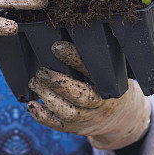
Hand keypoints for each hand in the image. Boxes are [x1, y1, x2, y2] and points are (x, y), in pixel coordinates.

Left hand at [27, 41, 150, 149]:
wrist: (122, 117)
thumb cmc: (108, 83)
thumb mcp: (109, 68)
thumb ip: (94, 54)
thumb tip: (70, 26)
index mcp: (108, 82)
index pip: (91, 68)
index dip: (73, 57)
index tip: (56, 47)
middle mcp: (100, 101)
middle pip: (80, 94)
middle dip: (57, 82)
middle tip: (41, 70)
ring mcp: (88, 117)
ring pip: (68, 112)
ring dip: (47, 96)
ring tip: (34, 82)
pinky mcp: (76, 128)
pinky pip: (58, 125)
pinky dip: (43, 116)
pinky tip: (32, 104)